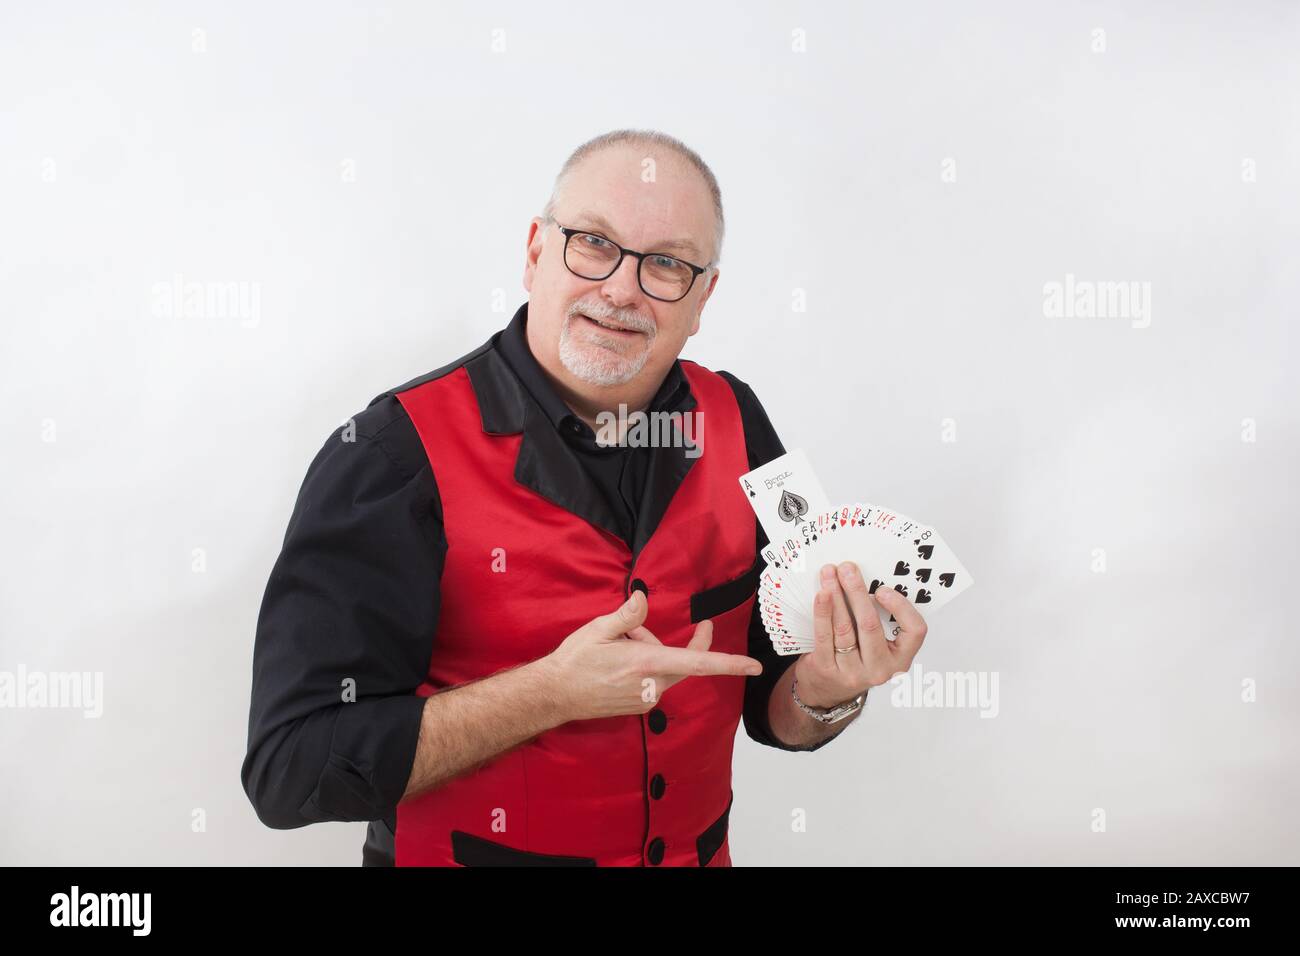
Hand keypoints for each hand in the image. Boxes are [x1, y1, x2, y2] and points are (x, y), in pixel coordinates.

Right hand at [542, 590, 763, 721]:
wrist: (554, 695)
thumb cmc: (575, 660)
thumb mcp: (598, 629)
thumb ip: (627, 615)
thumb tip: (644, 598)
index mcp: (647, 664)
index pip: (697, 662)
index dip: (729, 663)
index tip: (754, 666)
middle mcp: (653, 685)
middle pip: (681, 660)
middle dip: (661, 642)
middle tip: (630, 633)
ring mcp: (647, 699)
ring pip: (664, 669)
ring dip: (648, 655)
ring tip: (615, 652)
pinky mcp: (641, 707)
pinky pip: (654, 682)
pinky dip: (642, 670)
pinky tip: (616, 668)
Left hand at [793, 561, 928, 708]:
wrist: (827, 690)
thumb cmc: (856, 658)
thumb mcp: (877, 646)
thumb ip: (880, 620)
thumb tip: (864, 579)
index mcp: (900, 659)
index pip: (915, 632)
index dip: (901, 607)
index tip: (882, 589)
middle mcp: (880, 669)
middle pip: (870, 625)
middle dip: (857, 592)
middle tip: (848, 569)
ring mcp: (853, 672)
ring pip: (845, 628)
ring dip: (836, 596)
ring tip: (830, 574)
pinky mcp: (827, 669)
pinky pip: (824, 636)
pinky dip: (822, 612)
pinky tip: (821, 595)